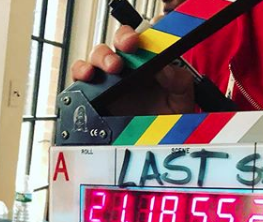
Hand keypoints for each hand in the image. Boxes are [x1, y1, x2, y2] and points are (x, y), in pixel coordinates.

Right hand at [70, 24, 194, 115]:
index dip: (143, 33)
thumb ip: (180, 82)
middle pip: (120, 41)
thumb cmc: (166, 123)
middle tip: (130, 46)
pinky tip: (87, 76)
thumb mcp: (182, 102)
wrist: (152, 148)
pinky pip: (81, 76)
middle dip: (124, 38)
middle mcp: (128, 68)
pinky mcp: (93, 94)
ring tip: (112, 67)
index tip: (145, 39)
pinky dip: (80, 71)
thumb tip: (165, 69)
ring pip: (99, 55)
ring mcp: (109, 80)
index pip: (145, 38)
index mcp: (150, 64)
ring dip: (103, 55)